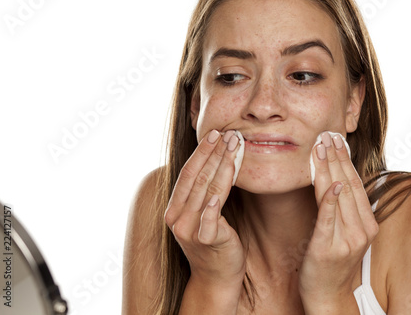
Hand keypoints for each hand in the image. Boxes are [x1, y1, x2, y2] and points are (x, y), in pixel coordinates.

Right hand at [164, 130, 245, 298]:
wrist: (216, 277)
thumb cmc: (214, 241)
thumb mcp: (205, 214)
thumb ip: (205, 193)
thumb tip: (217, 161)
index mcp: (175, 208)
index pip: (188, 174)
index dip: (202, 152)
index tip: (215, 133)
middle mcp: (177, 217)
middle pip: (197, 178)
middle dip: (214, 153)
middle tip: (229, 134)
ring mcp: (189, 230)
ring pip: (207, 192)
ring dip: (222, 167)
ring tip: (235, 147)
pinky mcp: (206, 241)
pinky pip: (209, 221)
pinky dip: (212, 208)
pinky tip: (217, 196)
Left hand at [299, 132, 378, 311]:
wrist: (328, 295)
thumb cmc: (333, 261)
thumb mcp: (344, 232)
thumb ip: (343, 208)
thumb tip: (337, 179)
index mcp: (367, 223)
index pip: (355, 184)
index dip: (345, 159)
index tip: (337, 139)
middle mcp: (362, 230)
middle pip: (347, 185)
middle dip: (336, 157)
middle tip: (327, 134)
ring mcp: (347, 240)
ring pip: (338, 196)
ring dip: (329, 169)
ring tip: (320, 147)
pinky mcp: (328, 249)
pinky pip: (329, 219)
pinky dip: (330, 200)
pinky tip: (330, 184)